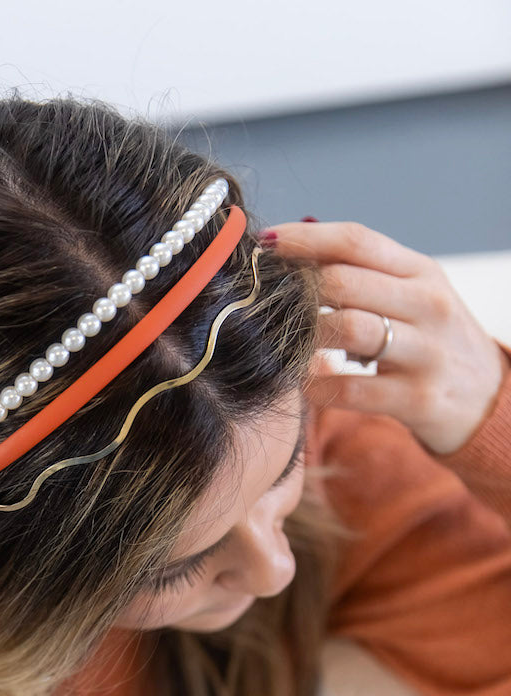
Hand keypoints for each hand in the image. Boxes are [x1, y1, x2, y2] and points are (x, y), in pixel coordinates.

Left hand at [262, 221, 510, 455]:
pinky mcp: (417, 398)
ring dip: (304, 336)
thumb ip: (361, 274)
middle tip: (269, 305)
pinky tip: (304, 383)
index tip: (265, 244)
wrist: (485, 400)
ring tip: (287, 344)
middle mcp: (428, 305)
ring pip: (347, 329)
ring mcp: (426, 352)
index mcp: (421, 272)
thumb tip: (290, 249)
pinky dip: (316, 386)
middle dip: (296, 290)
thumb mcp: (410, 296)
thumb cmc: (429, 341)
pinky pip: (349, 389)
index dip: (304, 239)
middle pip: (343, 282)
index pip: (356, 241)